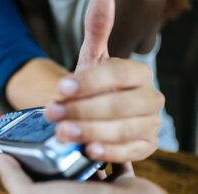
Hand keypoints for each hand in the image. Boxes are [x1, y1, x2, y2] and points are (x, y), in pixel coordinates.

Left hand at [45, 0, 164, 162]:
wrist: (98, 113)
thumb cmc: (94, 88)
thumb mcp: (92, 60)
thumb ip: (97, 31)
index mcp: (138, 74)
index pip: (117, 73)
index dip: (89, 81)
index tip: (61, 88)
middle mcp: (150, 98)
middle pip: (119, 104)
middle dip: (82, 109)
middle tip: (53, 113)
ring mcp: (150, 124)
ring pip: (123, 128)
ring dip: (91, 130)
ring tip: (63, 132)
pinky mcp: (145, 146)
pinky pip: (130, 151)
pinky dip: (110, 152)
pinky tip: (90, 150)